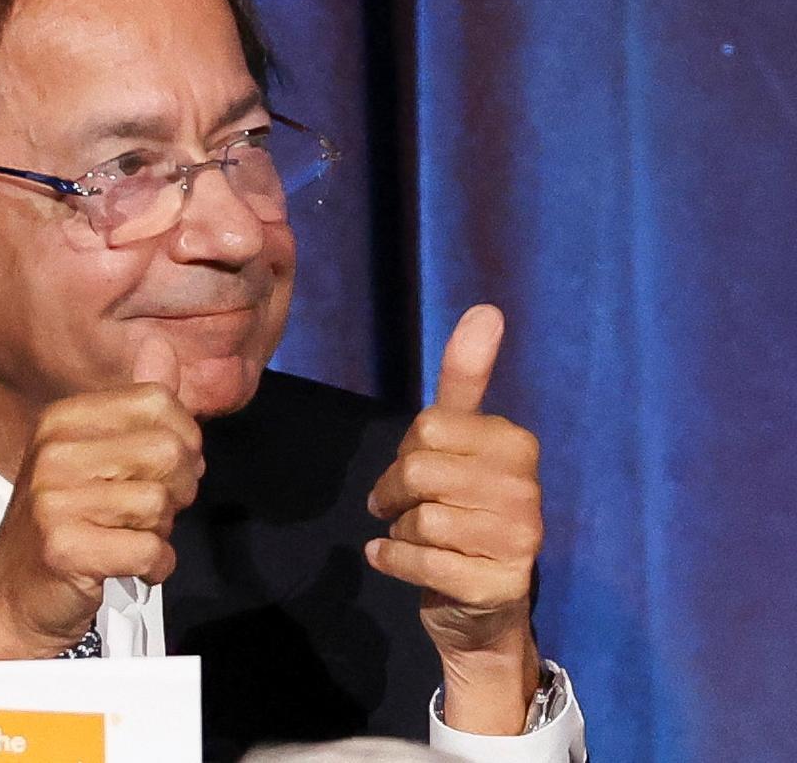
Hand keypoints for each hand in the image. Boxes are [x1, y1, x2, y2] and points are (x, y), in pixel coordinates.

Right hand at [0, 335, 202, 659]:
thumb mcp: (95, 453)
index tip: (165, 471)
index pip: (158, 402)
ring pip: (160, 504)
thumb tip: (161, 345)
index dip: (184, 439)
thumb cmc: (67, 519)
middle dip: (178, 489)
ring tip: (130, 537)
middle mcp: (54, 450)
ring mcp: (53, 500)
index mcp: (63, 418)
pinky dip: (155, 567)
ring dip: (161, 531)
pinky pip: (150, 551)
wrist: (13, 596)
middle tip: (152, 512)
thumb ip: (136, 404)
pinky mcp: (64, 548)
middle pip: (169, 451)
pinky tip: (130, 568)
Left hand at [365, 304, 541, 732]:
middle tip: (401, 506)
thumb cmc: (463, 511)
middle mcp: (527, 492)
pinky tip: (394, 559)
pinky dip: (391, 560)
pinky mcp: (496, 587)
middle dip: (395, 491)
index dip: (407, 451)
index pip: (429, 427)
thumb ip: (466, 378)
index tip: (417, 470)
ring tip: (415, 537)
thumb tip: (486, 310)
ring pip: (419, 518)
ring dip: (398, 530)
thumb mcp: (460, 442)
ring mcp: (518, 543)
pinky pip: (419, 561)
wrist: (479, 609)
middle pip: (420, 470)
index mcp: (518, 446)